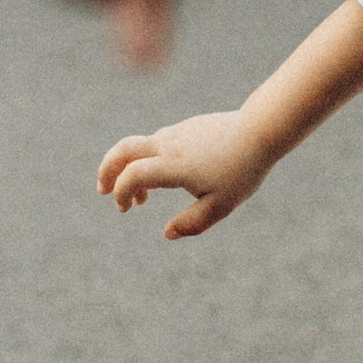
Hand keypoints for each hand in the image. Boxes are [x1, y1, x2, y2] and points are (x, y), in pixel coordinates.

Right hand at [96, 109, 274, 238]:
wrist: (260, 130)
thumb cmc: (242, 170)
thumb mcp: (221, 205)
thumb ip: (192, 223)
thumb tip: (166, 233)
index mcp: (175, 165)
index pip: (133, 174)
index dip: (122, 192)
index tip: (126, 209)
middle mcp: (169, 145)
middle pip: (123, 149)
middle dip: (106, 170)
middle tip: (103, 191)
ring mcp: (175, 134)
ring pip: (138, 147)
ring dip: (129, 170)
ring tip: (142, 200)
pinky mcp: (183, 129)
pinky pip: (154, 143)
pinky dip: (145, 161)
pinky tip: (160, 180)